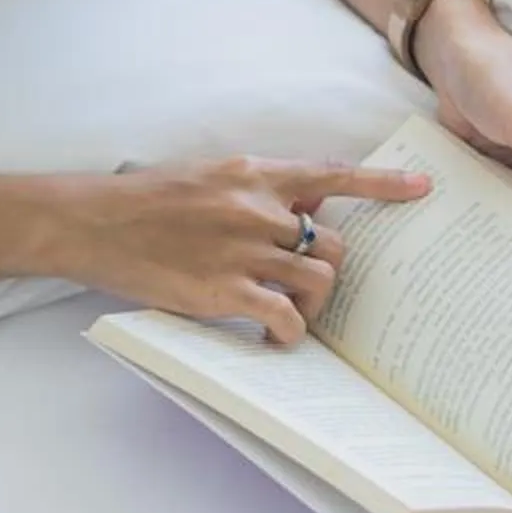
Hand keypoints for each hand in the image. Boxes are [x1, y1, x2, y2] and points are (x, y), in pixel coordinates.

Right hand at [63, 155, 433, 346]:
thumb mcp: (206, 176)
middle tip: (313, 289)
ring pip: (318, 280)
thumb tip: (303, 206)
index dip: (383, 183)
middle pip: (332, 241)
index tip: (422, 189)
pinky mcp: (222, 292)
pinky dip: (289, 333)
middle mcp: (255, 208)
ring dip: (316, 305)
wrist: (89, 221)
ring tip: (292, 318)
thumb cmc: (141, 201)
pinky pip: (284, 317)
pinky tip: (273, 339)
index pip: (331, 174)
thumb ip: (256, 190)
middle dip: (332, 268)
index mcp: (252, 173)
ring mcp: (241, 251)